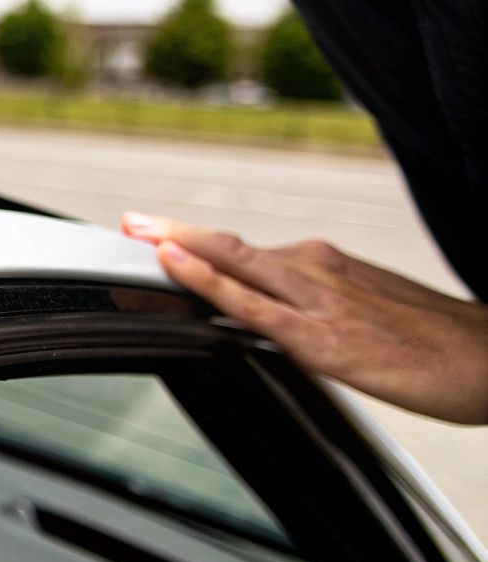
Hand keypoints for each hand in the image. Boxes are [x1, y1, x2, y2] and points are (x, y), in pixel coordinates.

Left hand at [122, 212, 487, 423]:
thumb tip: (274, 317)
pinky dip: (207, 282)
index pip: (243, 251)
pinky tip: (174, 266)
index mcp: (324, 266)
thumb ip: (316, 309)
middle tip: (125, 220)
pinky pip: (252, 306)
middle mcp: (315, 271)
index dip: (193, 242)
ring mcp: (316, 301)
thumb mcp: (366, 312)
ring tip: (133, 234)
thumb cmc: (436, 341)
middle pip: (228, 246)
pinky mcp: (323, 339)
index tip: (151, 233)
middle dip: (170, 232)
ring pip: (232, 262)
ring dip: (178, 246)